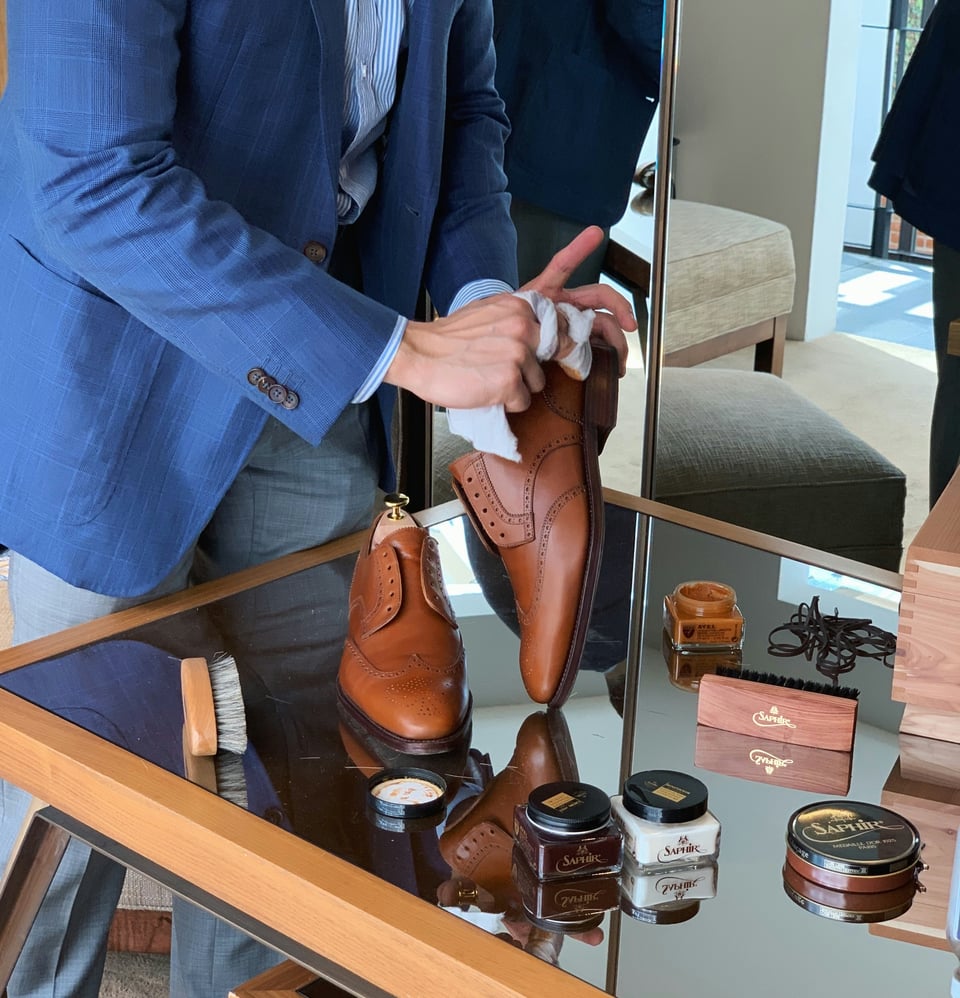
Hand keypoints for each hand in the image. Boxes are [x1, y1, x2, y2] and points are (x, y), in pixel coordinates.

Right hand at [386, 293, 543, 411]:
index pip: (557, 326)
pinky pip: (523, 401)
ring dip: (518, 386)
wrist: (419, 355)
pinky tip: (486, 391)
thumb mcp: (486, 313)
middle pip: (549, 357)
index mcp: (519, 307)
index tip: (537, 352)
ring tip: (490, 379)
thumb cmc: (447, 339)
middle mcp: (523, 327)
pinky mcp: (510, 381)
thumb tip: (536, 330)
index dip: (548, 343)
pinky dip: (506, 403)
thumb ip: (513, 318)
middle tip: (505, 369)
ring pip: (537, 382)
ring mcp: (518, 355)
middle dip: (531, 366)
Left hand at [521, 225, 634, 375]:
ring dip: (616, 340)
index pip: (562, 265)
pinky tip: (613, 367)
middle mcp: (565, 304)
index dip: (578, 249)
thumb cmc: (509, 328)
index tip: (595, 233)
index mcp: (549, 290)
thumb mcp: (516, 318)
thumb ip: (529, 316)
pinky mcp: (574, 342)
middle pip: (600, 297)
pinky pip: (595, 348)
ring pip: (603, 325)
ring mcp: (572, 323)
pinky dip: (606, 356)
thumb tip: (546, 323)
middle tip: (630, 324)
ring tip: (620, 359)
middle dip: (619, 307)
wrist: (503, 348)